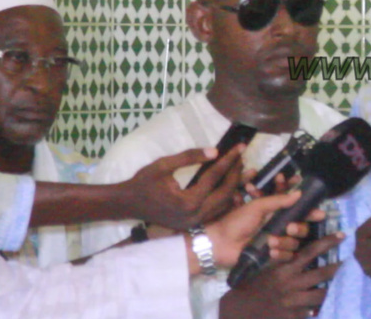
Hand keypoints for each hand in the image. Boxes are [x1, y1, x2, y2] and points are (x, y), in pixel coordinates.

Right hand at [121, 145, 244, 229]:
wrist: (128, 204)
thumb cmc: (143, 182)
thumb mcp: (163, 165)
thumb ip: (189, 157)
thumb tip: (215, 151)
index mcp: (188, 201)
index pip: (214, 177)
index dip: (229, 160)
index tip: (240, 147)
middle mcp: (195, 215)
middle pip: (225, 192)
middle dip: (236, 173)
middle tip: (242, 157)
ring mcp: (195, 222)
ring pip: (224, 204)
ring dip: (234, 186)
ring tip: (242, 169)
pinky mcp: (193, 224)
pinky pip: (216, 210)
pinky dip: (226, 197)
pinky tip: (232, 186)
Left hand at [203, 192, 326, 268]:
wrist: (221, 243)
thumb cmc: (236, 220)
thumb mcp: (257, 206)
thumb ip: (278, 199)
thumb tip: (299, 192)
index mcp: (276, 211)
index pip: (298, 208)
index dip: (308, 207)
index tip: (317, 209)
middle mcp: (279, 225)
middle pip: (302, 226)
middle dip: (299, 227)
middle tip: (290, 227)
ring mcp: (277, 241)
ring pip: (295, 242)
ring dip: (285, 242)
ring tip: (271, 241)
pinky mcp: (273, 255)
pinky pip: (287, 256)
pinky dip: (280, 253)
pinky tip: (270, 251)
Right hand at [220, 232, 343, 318]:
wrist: (239, 311)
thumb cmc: (252, 288)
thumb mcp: (266, 270)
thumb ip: (282, 262)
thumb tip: (297, 251)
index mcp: (285, 269)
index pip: (309, 252)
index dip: (327, 242)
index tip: (341, 235)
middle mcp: (292, 284)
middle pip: (322, 273)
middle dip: (336, 268)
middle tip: (347, 264)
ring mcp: (293, 302)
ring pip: (321, 295)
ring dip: (329, 291)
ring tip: (336, 289)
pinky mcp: (293, 318)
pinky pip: (311, 313)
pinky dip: (315, 311)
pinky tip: (318, 310)